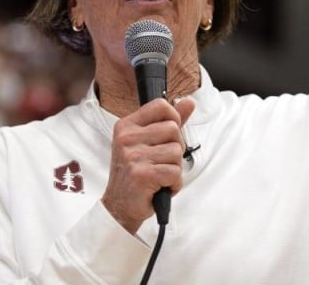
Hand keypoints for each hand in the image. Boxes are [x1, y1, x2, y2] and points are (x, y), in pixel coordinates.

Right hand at [102, 97, 194, 232]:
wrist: (119, 206)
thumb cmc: (135, 173)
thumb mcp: (147, 143)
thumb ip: (168, 121)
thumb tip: (189, 102)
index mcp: (127, 126)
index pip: (161, 105)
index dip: (173, 118)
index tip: (168, 135)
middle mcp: (127, 138)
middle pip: (173, 129)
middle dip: (175, 148)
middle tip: (161, 162)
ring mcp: (133, 156)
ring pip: (177, 151)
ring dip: (174, 168)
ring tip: (159, 175)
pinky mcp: (142, 174)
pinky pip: (175, 172)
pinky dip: (174, 184)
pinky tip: (160, 187)